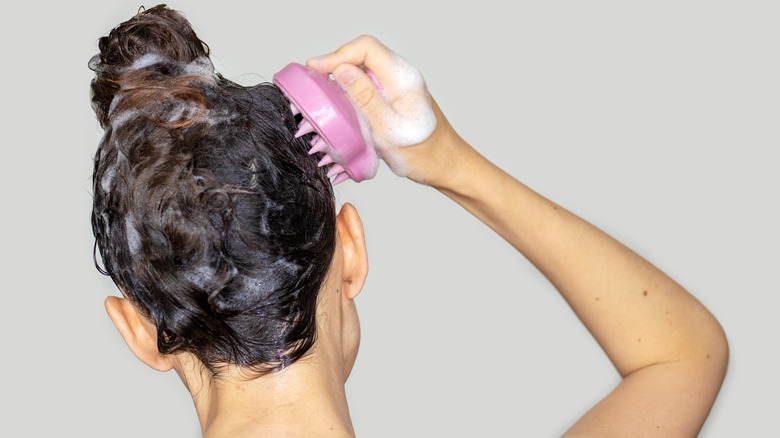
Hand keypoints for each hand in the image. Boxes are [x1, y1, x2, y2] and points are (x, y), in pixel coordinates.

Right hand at [307, 35, 469, 186]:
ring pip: (365, 68)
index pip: (366, 48)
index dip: (337, 55)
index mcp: (403, 78)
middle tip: (314, 80)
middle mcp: (402, 76)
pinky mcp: (395, 97)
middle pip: (363, 54)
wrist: (447, 166)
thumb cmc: (424, 154)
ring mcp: (399, 85)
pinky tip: (341, 102)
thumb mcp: (389, 129)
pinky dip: (351, 88)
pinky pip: (370, 83)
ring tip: (322, 90)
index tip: (316, 69)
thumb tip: (341, 70)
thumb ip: (365, 98)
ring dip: (342, 75)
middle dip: (336, 63)